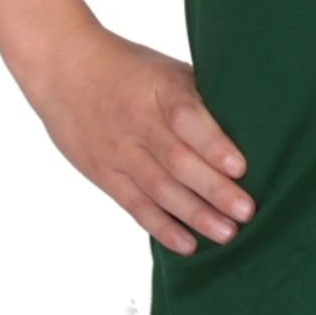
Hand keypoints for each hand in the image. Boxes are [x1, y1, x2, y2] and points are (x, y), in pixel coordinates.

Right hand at [17, 25, 256, 255]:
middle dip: (214, 190)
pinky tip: (187, 245)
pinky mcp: (105, 173)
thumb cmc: (130, 69)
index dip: (213, 144)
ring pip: (159, 189)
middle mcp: (138, 122)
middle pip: (177, 161)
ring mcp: (119, 151)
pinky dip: (161, 227)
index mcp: (159, 89)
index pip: (186, 118)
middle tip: (247, 211)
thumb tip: (252, 125)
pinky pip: (135, 205)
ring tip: (226, 234)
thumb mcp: (167, 70)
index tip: (241, 167)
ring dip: (194, 215)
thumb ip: (200, 98)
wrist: (63, 69)